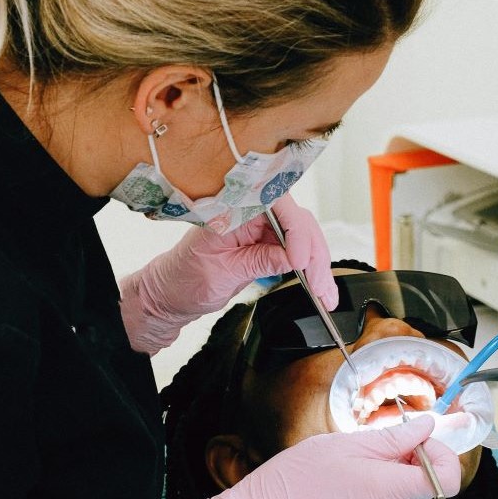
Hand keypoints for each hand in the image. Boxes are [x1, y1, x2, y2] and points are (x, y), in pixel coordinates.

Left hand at [119, 194, 336, 354]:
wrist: (171, 295)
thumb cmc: (182, 280)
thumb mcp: (221, 274)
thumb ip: (258, 262)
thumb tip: (292, 258)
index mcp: (230, 207)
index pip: (274, 203)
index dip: (293, 229)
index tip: (298, 260)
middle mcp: (250, 211)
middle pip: (296, 220)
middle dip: (313, 252)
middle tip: (320, 284)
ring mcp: (262, 226)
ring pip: (304, 236)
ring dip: (318, 264)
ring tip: (326, 293)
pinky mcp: (269, 243)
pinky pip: (298, 250)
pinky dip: (312, 269)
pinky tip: (321, 287)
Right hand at [195, 415, 461, 498]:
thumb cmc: (299, 478)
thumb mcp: (348, 443)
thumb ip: (395, 437)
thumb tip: (427, 427)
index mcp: (391, 491)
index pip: (447, 478)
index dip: (440, 455)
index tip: (419, 442)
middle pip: (423, 486)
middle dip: (407, 463)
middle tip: (373, 449)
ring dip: (389, 482)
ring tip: (351, 471)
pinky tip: (345, 491)